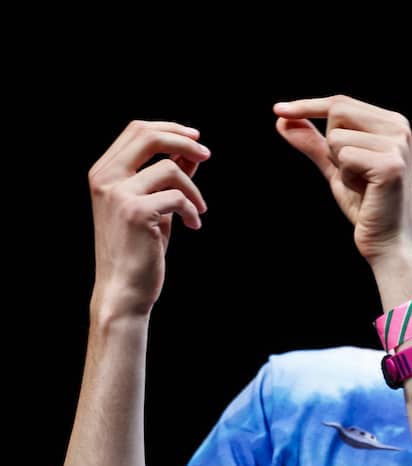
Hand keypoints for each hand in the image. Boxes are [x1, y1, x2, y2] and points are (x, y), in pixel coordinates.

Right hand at [87, 121, 209, 318]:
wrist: (124, 289)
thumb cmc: (139, 248)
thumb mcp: (153, 204)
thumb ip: (166, 177)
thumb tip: (190, 150)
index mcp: (103, 173)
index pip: (136, 131)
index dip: (169, 128)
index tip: (196, 138)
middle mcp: (104, 178)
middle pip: (148, 136)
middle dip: (184, 141)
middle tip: (206, 154)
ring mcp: (117, 194)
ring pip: (170, 169)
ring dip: (193, 190)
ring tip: (200, 209)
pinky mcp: (135, 212)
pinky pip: (178, 197)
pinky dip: (192, 210)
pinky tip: (194, 225)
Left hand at [273, 95, 411, 262]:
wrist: (390, 244)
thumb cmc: (366, 207)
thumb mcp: (335, 169)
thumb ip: (313, 144)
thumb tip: (282, 121)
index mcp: (392, 123)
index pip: (340, 102)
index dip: (307, 105)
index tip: (277, 110)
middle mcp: (399, 128)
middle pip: (337, 111)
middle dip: (331, 144)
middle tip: (351, 173)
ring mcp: (397, 145)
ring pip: (337, 137)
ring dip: (338, 165)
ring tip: (362, 185)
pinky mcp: (390, 165)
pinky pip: (344, 156)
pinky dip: (345, 177)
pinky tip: (365, 191)